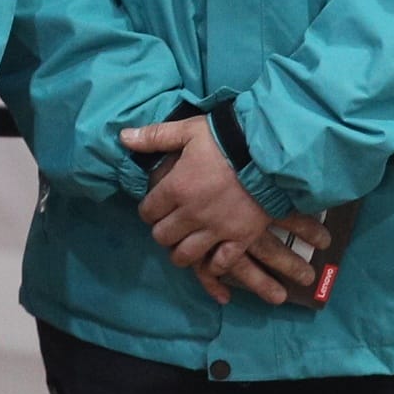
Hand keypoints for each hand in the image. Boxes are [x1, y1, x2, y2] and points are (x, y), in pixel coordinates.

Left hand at [123, 118, 323, 305]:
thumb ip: (154, 136)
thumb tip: (123, 137)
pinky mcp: (240, 238)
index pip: (147, 212)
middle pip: (162, 237)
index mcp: (176, 188)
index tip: (155, 207)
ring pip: (185, 255)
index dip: (148, 210)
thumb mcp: (188, 130)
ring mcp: (216, 229)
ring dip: (180, 252)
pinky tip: (211, 257)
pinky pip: (221, 263)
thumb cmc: (226, 137)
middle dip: (162, 231)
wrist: (270, 151)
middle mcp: (191, 214)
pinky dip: (214, 264)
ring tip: (184, 244)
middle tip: (170, 223)